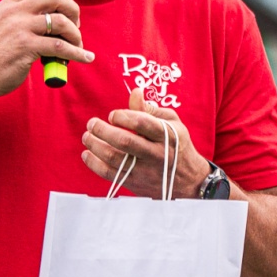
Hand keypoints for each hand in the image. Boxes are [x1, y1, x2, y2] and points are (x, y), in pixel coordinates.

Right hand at [0, 0, 89, 102]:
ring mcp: (20, 28)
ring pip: (60, 21)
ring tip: (78, 44)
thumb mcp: (1, 26)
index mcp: (8, 5)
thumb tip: (51, 14)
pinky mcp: (27, 47)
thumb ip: (21, 16)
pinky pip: (60, 46)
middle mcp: (14, 12)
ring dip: (75, 34)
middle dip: (72, 9)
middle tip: (76, 24)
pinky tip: (85, 57)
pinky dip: (77, 53)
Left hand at [82, 95, 210, 197]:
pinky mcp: (136, 183)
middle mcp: (157, 154)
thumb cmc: (178, 145)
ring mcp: (146, 171)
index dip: (123, 116)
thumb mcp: (172, 123)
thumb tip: (134, 92)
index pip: (142, 123)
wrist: (189, 181)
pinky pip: (111, 174)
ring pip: (115, 159)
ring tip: (87, 136)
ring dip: (95, 146)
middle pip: (125, 142)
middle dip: (103, 131)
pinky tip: (87, 154)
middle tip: (91, 123)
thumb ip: (150, 109)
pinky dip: (95, 164)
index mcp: (167, 135)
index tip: (113, 115)